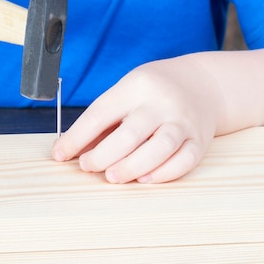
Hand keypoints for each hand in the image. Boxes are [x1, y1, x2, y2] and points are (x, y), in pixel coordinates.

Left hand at [52, 55, 225, 182]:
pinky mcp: (199, 140)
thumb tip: (73, 150)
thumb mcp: (127, 91)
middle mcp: (161, 103)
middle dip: (103, 155)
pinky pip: (184, 160)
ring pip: (159, 147)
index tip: (60, 154)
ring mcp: (183, 121)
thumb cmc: (154, 91)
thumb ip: (104, 120)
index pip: (101, 114)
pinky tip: (145, 179)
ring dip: (132, 167)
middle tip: (87, 167)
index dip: (77, 137)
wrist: (202, 84)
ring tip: (113, 176)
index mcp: (136, 86)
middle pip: (130, 133)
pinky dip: (163, 174)